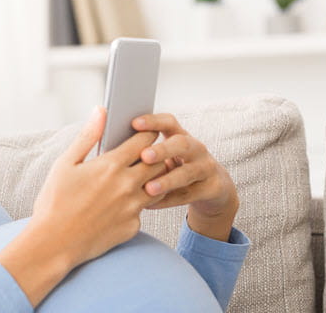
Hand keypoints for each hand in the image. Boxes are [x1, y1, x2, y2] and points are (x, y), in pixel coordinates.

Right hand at [30, 106, 167, 266]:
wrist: (54, 243)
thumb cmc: (55, 202)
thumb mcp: (65, 164)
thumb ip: (88, 136)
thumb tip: (101, 111)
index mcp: (111, 166)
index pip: (144, 140)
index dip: (146, 133)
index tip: (142, 132)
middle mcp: (127, 186)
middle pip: (158, 162)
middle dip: (154, 155)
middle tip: (143, 154)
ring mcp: (133, 208)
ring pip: (157, 186)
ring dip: (151, 179)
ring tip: (133, 177)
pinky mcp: (133, 226)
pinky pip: (142, 210)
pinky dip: (136, 205)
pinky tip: (119, 205)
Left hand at [131, 113, 238, 240]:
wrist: (212, 189)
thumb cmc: (176, 170)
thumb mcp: (164, 157)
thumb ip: (144, 151)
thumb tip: (112, 149)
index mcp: (180, 136)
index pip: (169, 122)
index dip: (153, 121)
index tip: (134, 123)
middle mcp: (196, 148)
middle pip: (182, 143)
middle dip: (163, 149)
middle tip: (145, 156)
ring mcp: (206, 167)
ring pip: (188, 172)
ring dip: (167, 180)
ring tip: (148, 187)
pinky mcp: (212, 188)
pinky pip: (190, 194)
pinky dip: (170, 200)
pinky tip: (151, 204)